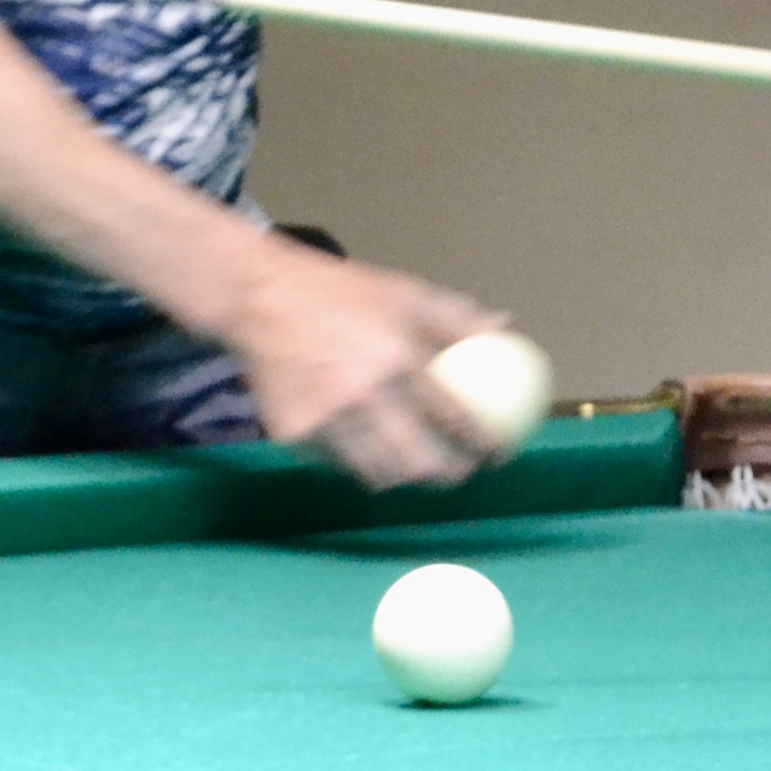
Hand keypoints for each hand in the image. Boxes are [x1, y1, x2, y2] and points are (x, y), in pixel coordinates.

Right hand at [213, 238, 507, 487]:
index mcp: (399, 358)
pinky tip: (365, 444)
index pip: (456, 419)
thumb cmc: (343, 295)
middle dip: (447, 477)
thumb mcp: (406, 293)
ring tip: (414, 464)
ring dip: (403, 476)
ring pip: (377, 474)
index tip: (498, 453)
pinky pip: (337, 462)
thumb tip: (509, 330)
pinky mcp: (294, 433)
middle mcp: (363, 394)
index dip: (484, 445)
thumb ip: (458, 318)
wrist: (261, 299)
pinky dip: (356, 459)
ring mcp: (325, 419)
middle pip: (418, 463)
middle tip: (459, 472)